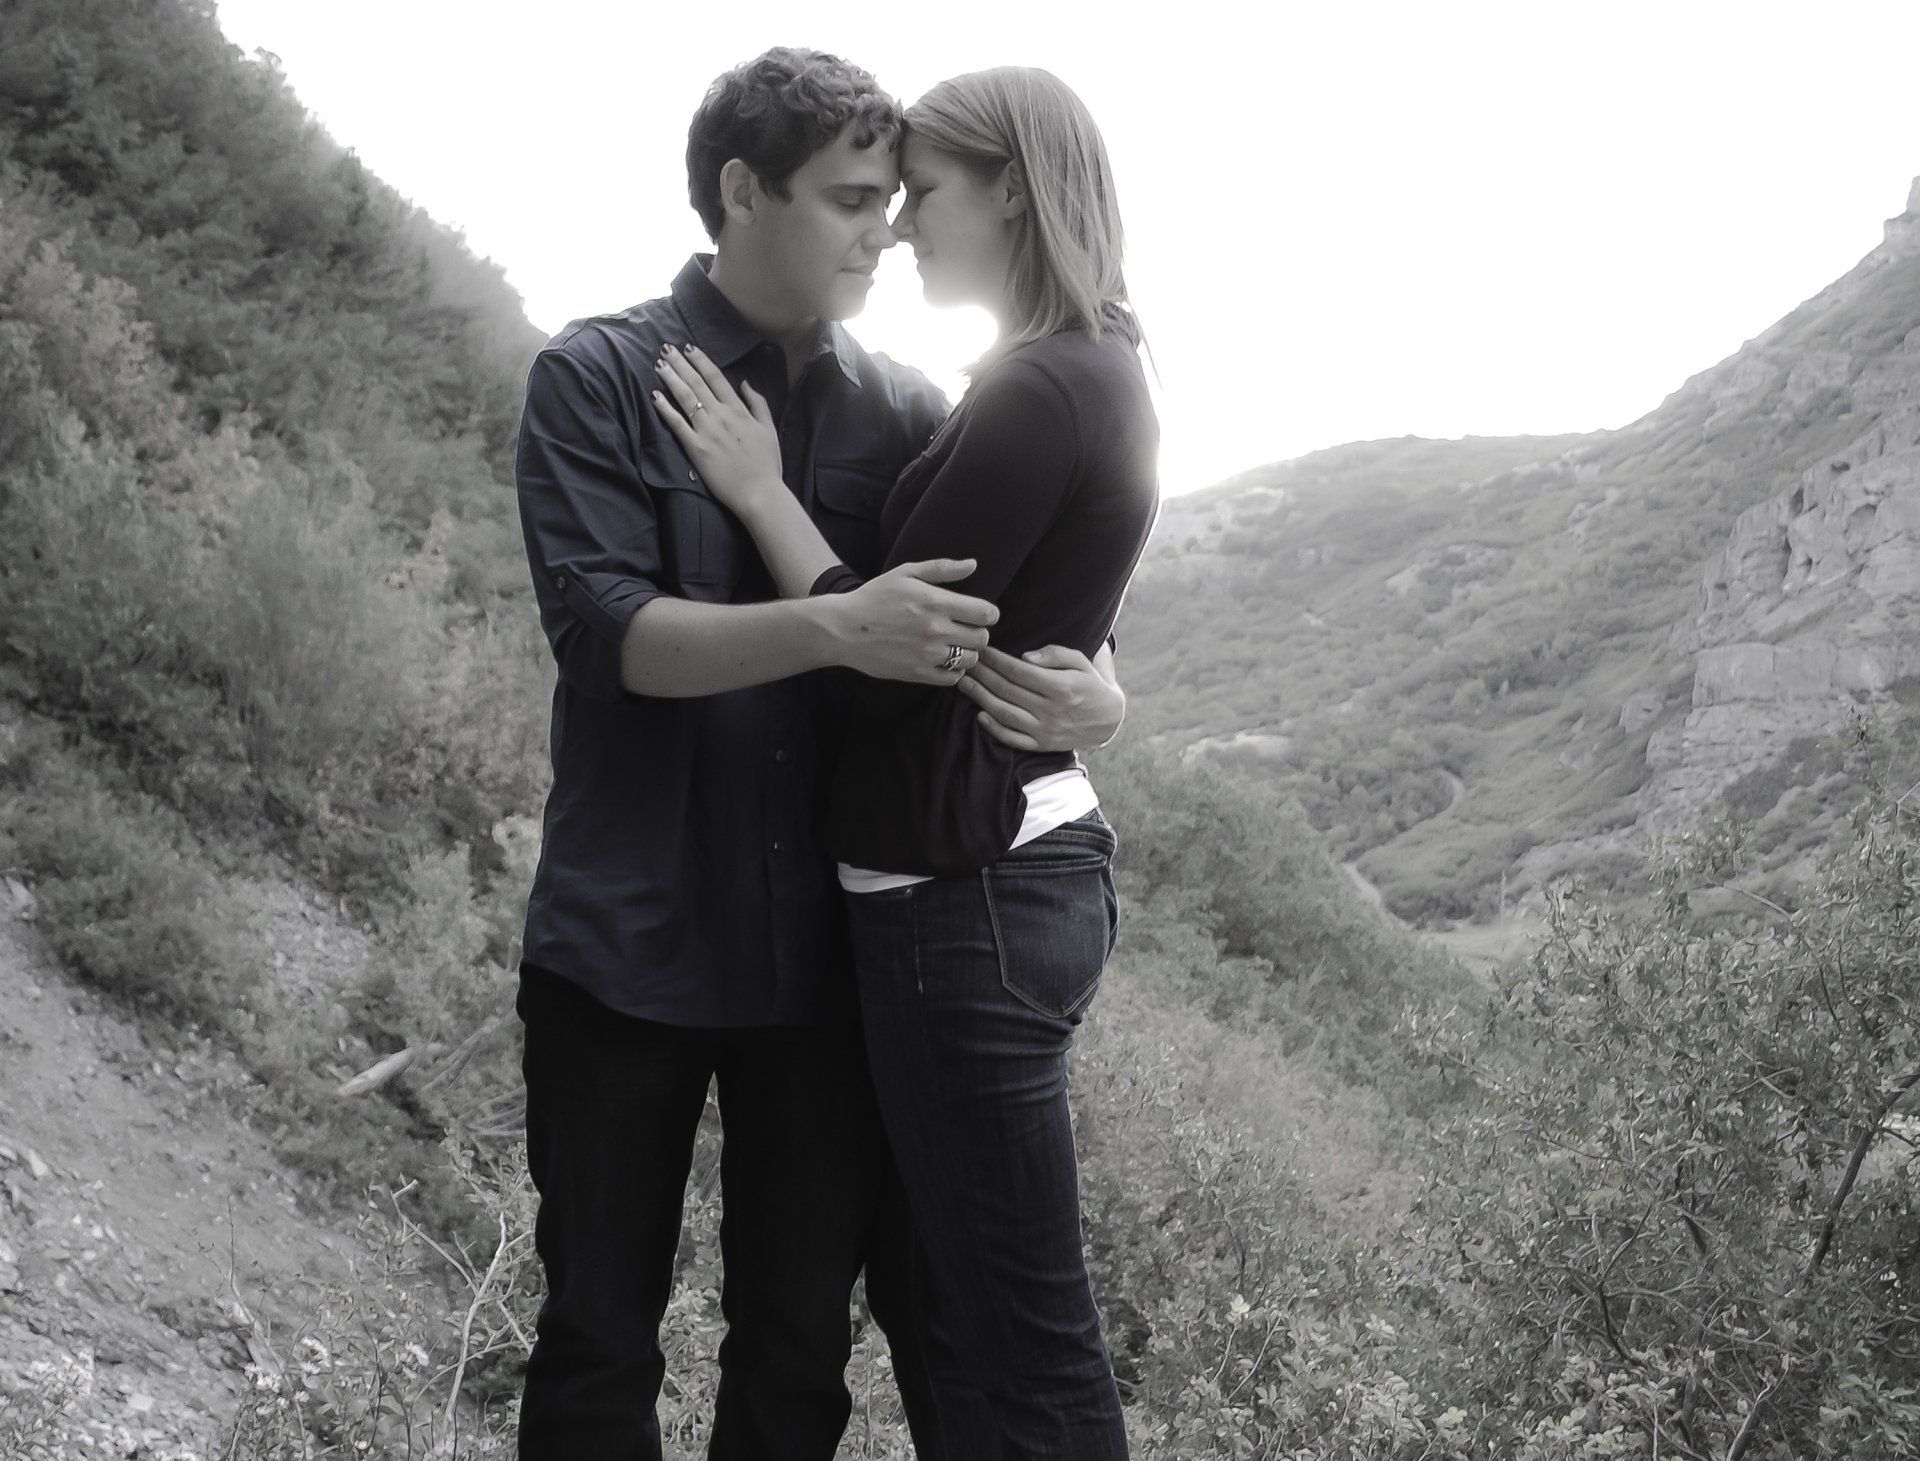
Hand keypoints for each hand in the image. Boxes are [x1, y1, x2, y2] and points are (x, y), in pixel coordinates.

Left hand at [652, 344, 782, 514]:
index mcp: (738, 410)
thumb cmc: (767, 464)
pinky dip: (665, 409)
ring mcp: (707, 431)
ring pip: (685, 398)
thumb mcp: (769, 429)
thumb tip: (745, 383)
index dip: (701, 361)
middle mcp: (721, 416)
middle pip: (697, 383)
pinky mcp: (696, 449)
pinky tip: (655, 396)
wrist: (760, 493)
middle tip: (665, 348)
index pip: (716, 378)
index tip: (689, 348)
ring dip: (671, 379)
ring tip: (659, 365)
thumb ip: (758, 403)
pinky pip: (677, 425)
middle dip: (680, 363)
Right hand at [821, 560, 999, 684]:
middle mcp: (935, 630)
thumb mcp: (906, 573)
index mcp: (936, 602)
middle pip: (983, 638)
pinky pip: (952, 677)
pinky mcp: (918, 673)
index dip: (988, 613)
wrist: (843, 628)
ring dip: (967, 652)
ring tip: (953, 645)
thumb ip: (942, 568)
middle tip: (965, 629)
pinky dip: (953, 670)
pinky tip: (943, 660)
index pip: (986, 613)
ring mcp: (927, 654)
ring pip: (971, 659)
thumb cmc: (874, 597)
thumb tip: (973, 564)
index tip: (979, 613)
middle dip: (979, 633)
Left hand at [958, 645, 1125, 751]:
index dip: (996, 659)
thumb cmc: (1091, 684)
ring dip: (980, 697)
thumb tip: (1025, 657)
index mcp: (1061, 687)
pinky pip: (1013, 739)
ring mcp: (1045, 730)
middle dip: (982, 674)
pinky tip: (980, 714)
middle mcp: (1051, 710)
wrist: (1109, 720)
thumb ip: (1055, 654)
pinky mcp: (1042, 745)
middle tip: (965, 662)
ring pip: (1005, 713)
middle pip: (1007, 690)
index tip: (981, 649)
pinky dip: (994, 728)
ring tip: (964, 683)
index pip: (1019, 671)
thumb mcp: (1082, 662)